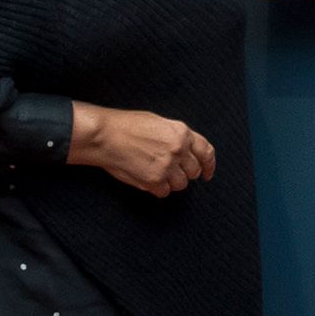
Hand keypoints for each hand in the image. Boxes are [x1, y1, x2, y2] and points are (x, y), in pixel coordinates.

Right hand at [70, 103, 214, 196]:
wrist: (105, 136)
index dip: (209, 165)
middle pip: (194, 171)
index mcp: (181, 132)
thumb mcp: (160, 123)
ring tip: (155, 171)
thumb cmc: (128, 126)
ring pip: (181, 184)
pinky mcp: (153, 181)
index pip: (206, 151)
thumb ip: (177, 137)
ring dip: (171, 181)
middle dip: (185, 173)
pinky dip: (157, 189)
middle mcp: (178, 150)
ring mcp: (167, 166)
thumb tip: (187, 153)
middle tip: (170, 170)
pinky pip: (164, 192)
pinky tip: (146, 177)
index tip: (208, 174)